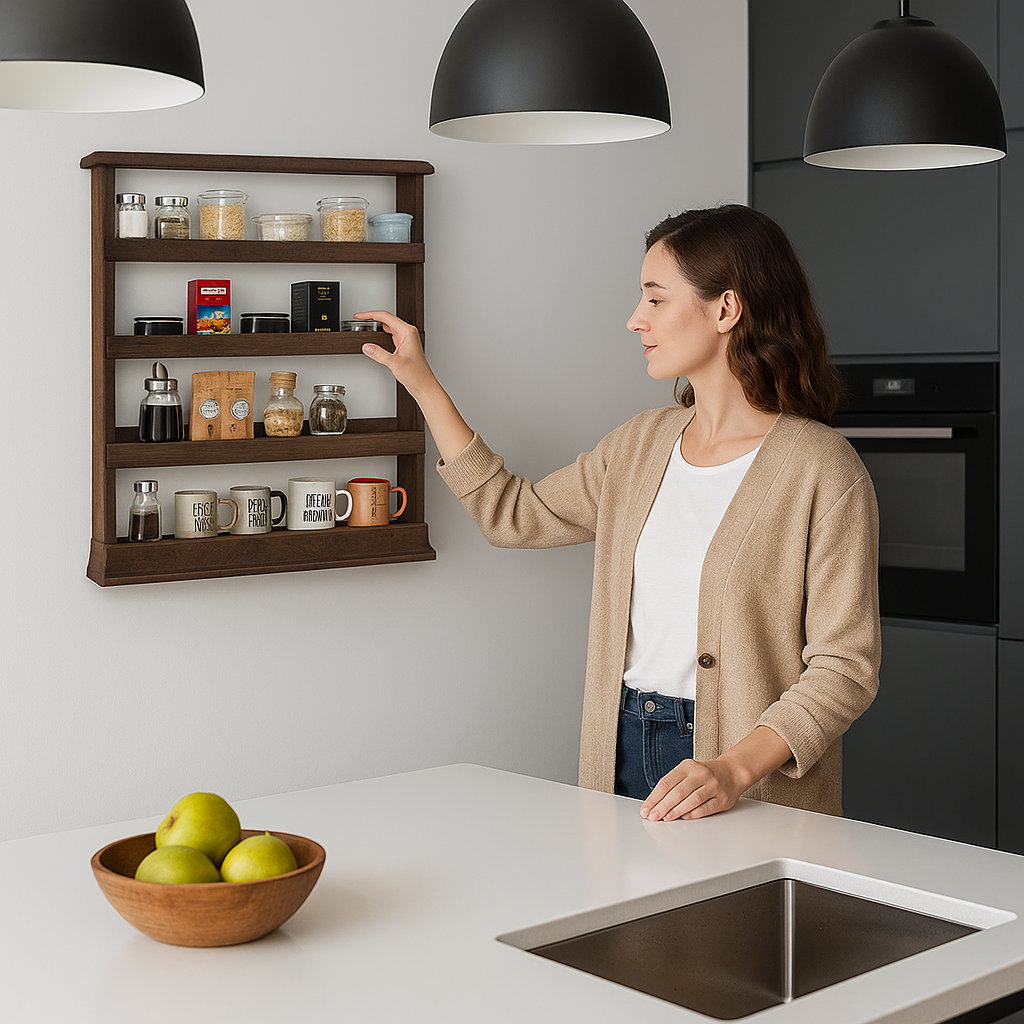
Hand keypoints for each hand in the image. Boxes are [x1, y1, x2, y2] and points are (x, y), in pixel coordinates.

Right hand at [355, 310, 473, 463]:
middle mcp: (409, 337)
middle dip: (372, 319)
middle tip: (358, 319)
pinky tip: (375, 344)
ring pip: (389, 330)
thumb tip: (367, 346)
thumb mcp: (395, 365)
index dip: (370, 314)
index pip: (386, 316)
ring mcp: (407, 345)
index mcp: (407, 334)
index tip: (359, 314)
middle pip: (387, 320)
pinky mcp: (406, 353)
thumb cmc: (419, 380)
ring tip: (363, 329)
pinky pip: (390, 340)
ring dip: (377, 329)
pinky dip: (381, 338)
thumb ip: (380, 354)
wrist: (429, 391)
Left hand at [639, 758, 747, 821]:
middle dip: (662, 806)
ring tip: (665, 818)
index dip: (654, 797)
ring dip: (676, 811)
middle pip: (677, 792)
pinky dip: (693, 814)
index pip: (666, 782)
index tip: (645, 809)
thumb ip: (673, 785)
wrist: (732, 771)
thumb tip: (654, 803)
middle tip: (653, 816)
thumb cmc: (705, 774)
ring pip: (692, 800)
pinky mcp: (722, 799)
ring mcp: (713, 786)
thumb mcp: (688, 772)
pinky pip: (706, 808)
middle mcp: (701, 774)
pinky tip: (684, 818)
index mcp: (688, 766)